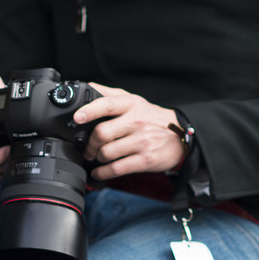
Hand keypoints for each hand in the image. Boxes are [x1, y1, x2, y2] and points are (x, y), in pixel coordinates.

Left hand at [73, 83, 187, 180]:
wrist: (180, 137)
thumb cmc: (152, 118)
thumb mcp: (134, 100)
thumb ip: (109, 94)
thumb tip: (87, 86)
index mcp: (131, 105)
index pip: (107, 104)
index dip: (89, 111)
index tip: (77, 117)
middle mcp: (136, 122)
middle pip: (102, 133)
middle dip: (90, 144)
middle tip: (88, 148)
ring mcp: (141, 142)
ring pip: (107, 152)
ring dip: (97, 158)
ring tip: (97, 157)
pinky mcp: (145, 160)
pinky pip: (117, 168)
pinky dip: (103, 172)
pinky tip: (99, 171)